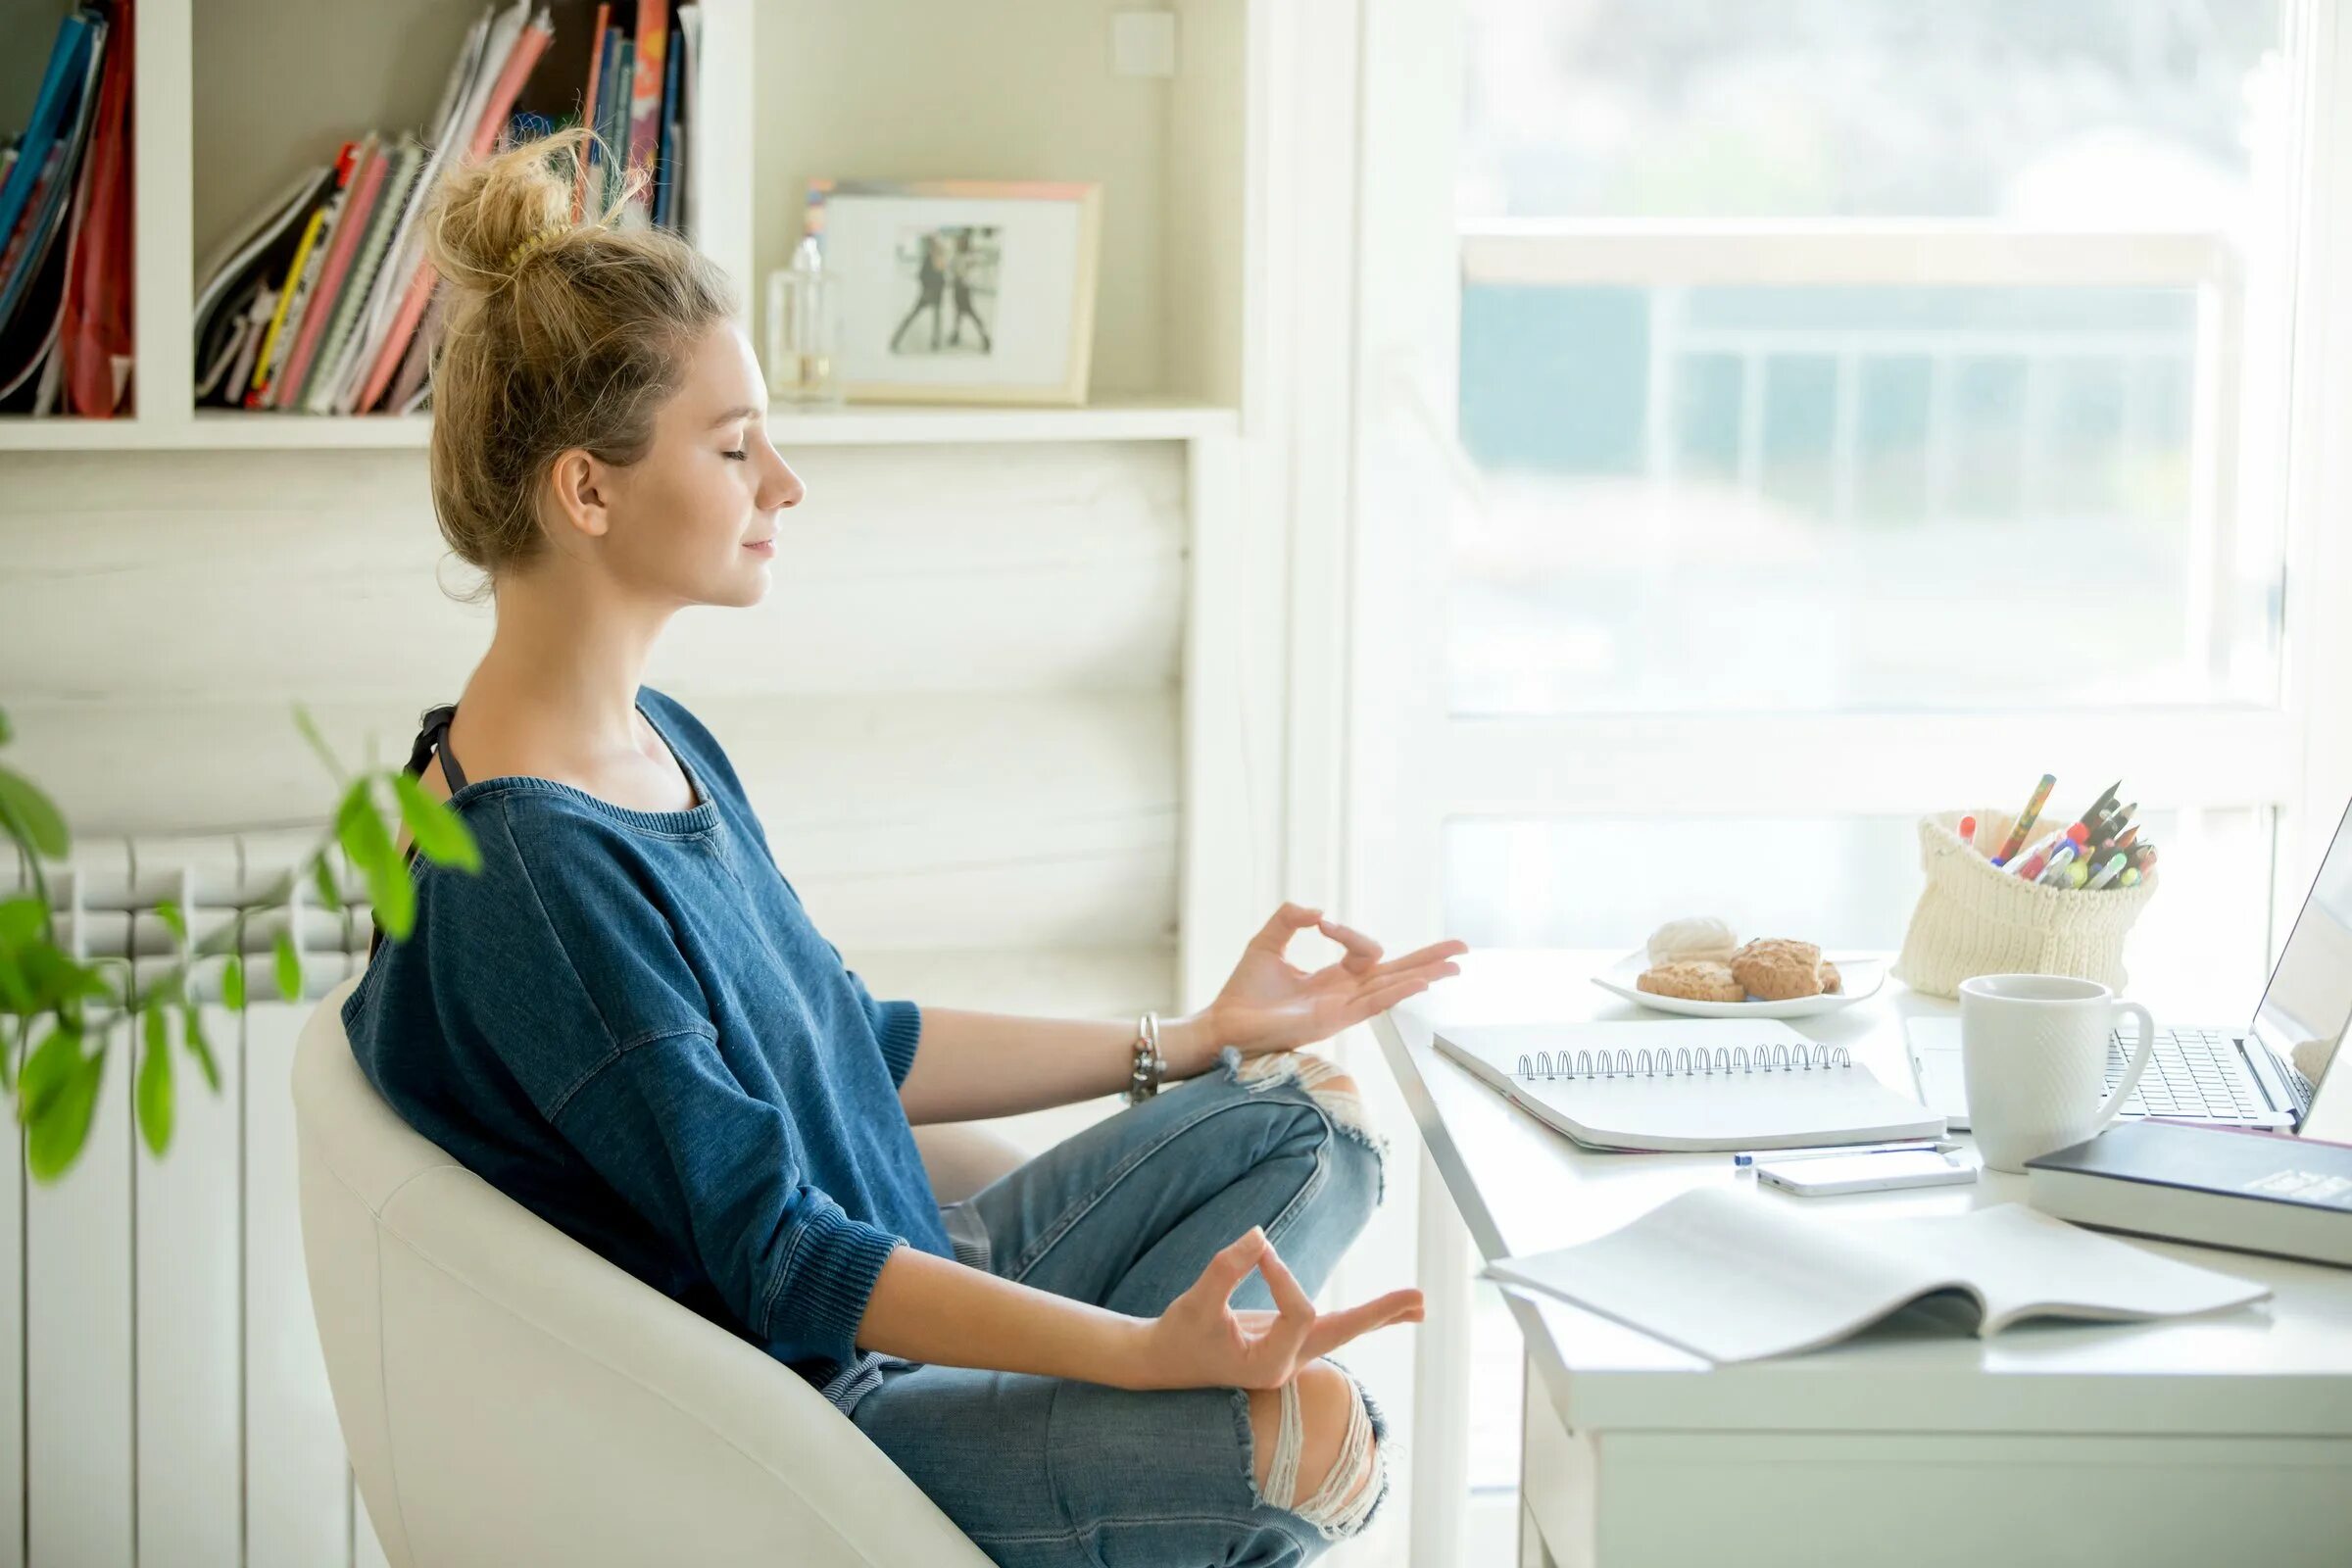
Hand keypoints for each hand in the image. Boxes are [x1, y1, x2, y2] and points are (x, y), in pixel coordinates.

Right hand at [1125, 1226, 1424, 1391]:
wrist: (1159, 1364)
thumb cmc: (1177, 1335)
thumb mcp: (1195, 1302)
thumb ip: (1226, 1269)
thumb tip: (1261, 1235)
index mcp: (1268, 1365)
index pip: (1298, 1311)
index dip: (1282, 1275)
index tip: (1257, 1250)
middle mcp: (1286, 1365)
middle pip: (1342, 1335)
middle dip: (1380, 1314)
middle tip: (1422, 1300)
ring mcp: (1288, 1356)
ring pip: (1341, 1334)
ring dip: (1379, 1316)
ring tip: (1418, 1305)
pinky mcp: (1285, 1343)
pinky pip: (1328, 1329)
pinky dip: (1358, 1319)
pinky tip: (1385, 1313)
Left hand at [1205, 902, 1466, 1059]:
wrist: (1222, 1023)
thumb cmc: (1243, 991)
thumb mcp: (1268, 941)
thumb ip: (1291, 918)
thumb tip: (1319, 911)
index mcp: (1333, 979)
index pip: (1364, 951)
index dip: (1350, 932)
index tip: (1321, 923)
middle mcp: (1344, 995)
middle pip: (1396, 973)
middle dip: (1429, 960)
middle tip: (1463, 948)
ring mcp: (1341, 1010)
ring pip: (1391, 989)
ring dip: (1423, 974)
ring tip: (1453, 965)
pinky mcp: (1331, 1022)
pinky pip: (1371, 1005)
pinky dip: (1396, 992)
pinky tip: (1419, 982)